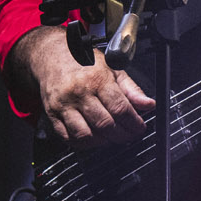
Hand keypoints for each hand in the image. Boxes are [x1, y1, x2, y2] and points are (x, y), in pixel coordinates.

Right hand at [19, 26, 156, 146]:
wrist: (53, 56)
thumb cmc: (84, 62)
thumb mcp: (113, 69)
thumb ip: (132, 89)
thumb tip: (149, 104)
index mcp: (97, 79)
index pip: (120, 108)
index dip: (134, 123)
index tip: (139, 128)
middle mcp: (79, 93)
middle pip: (105, 125)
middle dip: (122, 135)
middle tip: (129, 135)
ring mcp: (64, 105)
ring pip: (86, 135)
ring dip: (103, 142)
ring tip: (111, 137)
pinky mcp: (52, 114)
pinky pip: (68, 138)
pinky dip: (83, 144)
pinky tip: (93, 137)